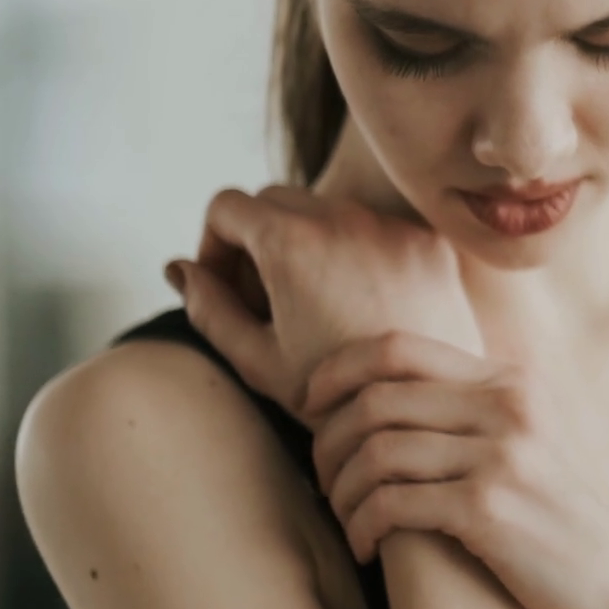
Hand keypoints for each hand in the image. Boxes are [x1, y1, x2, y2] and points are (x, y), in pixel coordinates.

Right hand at [167, 186, 481, 425]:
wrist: (428, 409)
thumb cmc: (338, 397)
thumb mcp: (258, 360)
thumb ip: (209, 308)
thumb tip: (179, 269)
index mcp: (292, 241)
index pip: (226, 206)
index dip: (212, 245)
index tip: (225, 287)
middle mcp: (345, 217)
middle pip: (276, 199)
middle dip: (255, 239)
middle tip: (265, 301)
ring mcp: (393, 226)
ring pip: (329, 209)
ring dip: (307, 241)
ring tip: (314, 307)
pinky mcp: (430, 241)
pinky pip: (377, 226)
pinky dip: (357, 250)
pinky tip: (362, 306)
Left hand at [303, 332, 608, 608]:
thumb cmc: (566, 516)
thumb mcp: (531, 441)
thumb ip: (478, 408)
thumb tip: (393, 393)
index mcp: (511, 381)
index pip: (400, 346)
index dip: (337, 368)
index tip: (310, 402)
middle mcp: (507, 406)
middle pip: (376, 395)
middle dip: (327, 436)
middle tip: (320, 474)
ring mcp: (502, 455)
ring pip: (377, 449)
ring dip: (339, 488)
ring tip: (344, 515)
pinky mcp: (491, 509)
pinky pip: (393, 504)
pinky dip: (362, 526)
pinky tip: (366, 546)